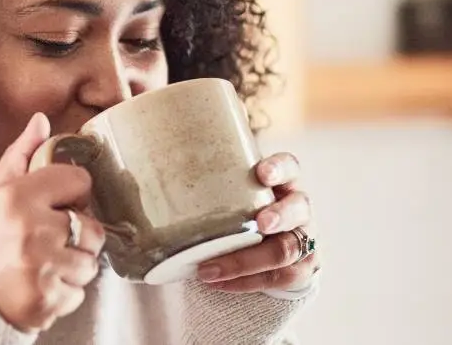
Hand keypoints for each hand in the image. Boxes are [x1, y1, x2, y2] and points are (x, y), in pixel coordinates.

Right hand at [0, 113, 105, 332]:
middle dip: (78, 235)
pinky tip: (41, 286)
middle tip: (52, 241)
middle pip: (92, 226)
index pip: (79, 181)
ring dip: (73, 266)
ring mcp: (43, 269)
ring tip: (45, 266)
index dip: (72, 194)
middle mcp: (33, 230)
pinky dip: (64, 292)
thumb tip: (42, 120)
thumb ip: (21, 155)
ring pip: (90, 263)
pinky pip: (79, 292)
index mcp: (18, 198)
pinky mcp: (48, 300)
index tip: (58, 205)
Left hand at [196, 152, 318, 292]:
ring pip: (286, 250)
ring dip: (248, 260)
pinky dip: (246, 282)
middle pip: (298, 209)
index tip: (262, 173)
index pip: (290, 167)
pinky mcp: (302, 269)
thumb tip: (146, 180)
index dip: (279, 168)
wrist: (271, 245)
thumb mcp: (235, 193)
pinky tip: (218, 283)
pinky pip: (278, 279)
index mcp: (285, 182)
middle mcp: (300, 209)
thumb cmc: (243, 210)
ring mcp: (305, 240)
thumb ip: (209, 184)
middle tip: (259, 223)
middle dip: (280, 216)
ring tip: (210, 268)